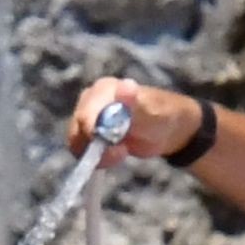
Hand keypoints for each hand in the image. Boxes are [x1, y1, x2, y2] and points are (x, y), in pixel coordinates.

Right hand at [67, 77, 203, 168]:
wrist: (167, 128)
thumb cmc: (161, 116)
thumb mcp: (151, 111)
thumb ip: (135, 103)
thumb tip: (125, 86)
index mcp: (102, 89)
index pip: (85, 116)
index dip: (95, 136)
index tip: (118, 148)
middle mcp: (90, 101)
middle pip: (77, 131)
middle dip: (97, 148)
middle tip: (122, 152)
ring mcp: (88, 118)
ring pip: (78, 143)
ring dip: (99, 155)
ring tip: (123, 152)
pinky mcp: (90, 135)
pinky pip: (83, 151)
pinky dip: (99, 158)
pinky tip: (119, 153)